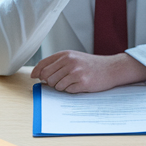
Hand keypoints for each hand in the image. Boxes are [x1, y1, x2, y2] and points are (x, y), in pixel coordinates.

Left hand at [31, 51, 145, 93]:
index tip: (34, 77)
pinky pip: (68, 91)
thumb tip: (40, 75)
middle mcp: (69, 62)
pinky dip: (71, 90)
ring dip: (61, 87)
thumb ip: (58, 63)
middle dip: (50, 82)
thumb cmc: (90, 64)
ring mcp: (76, 72)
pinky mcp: (82, 83)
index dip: (37, 71)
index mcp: (65, 54)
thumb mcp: (74, 57)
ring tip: (72, 83)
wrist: (111, 68)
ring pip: (57, 85)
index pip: (44, 64)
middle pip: (48, 77)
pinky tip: (79, 85)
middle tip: (58, 82)